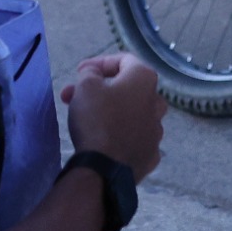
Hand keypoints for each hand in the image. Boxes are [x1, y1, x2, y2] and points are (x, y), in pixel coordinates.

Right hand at [59, 52, 165, 181]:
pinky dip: (120, 134)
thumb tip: (95, 74)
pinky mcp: (151, 155)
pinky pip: (134, 138)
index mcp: (145, 79)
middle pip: (127, 88)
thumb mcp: (86, 85)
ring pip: (132, 113)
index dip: (99, 63)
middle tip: (74, 96)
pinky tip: (105, 139)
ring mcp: (156, 132)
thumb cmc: (97, 119)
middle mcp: (157, 102)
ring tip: (88, 119)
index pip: (123, 60)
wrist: (104, 170)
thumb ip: (91, 72)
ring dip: (111, 111)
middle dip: (99, 89)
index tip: (79, 72)